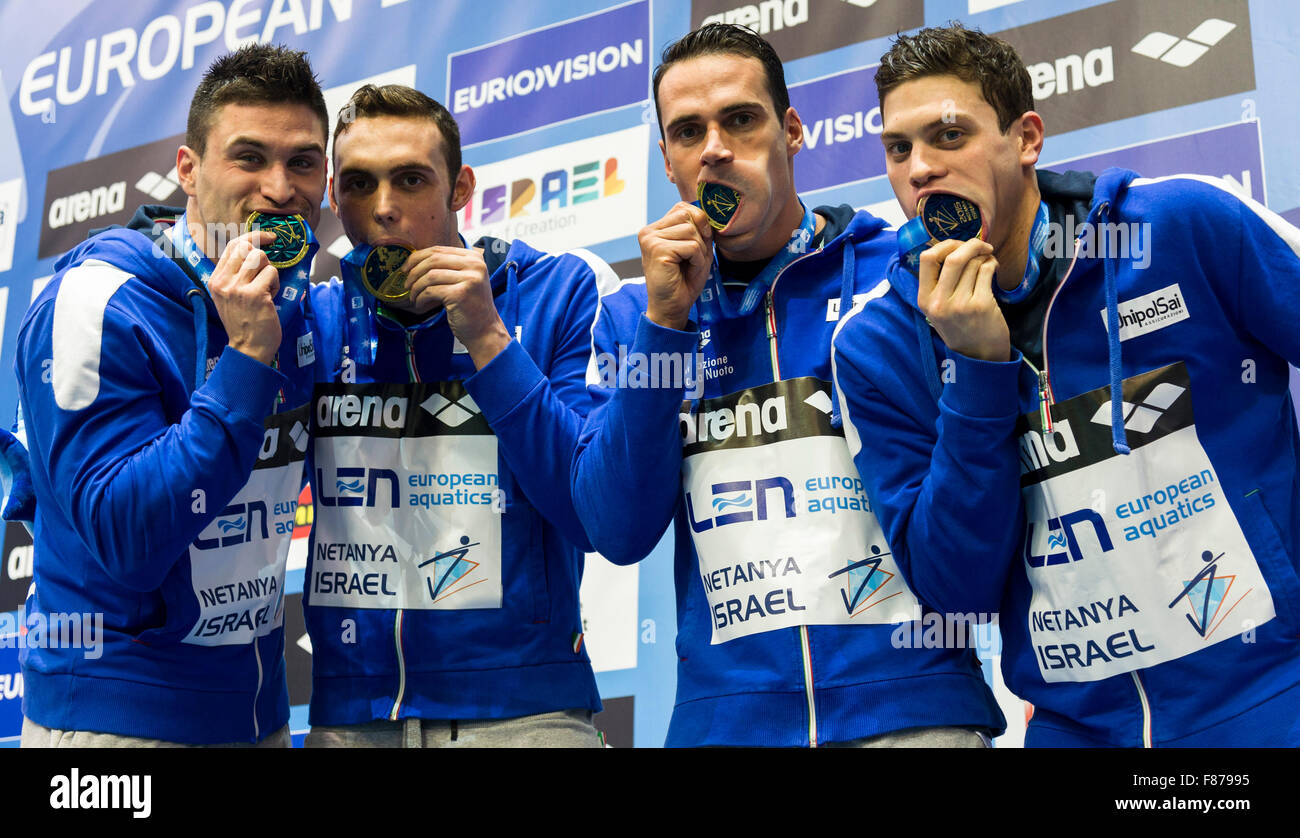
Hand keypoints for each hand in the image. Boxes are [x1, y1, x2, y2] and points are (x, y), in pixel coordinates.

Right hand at [208, 230, 280, 364]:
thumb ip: (234, 275)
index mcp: (215, 280)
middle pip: (246, 246)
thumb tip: (252, 251)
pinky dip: (276, 283)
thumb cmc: (243, 322)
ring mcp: (238, 288)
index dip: (252, 236)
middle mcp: (223, 282)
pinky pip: (272, 273)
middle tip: (271, 258)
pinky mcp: (255, 295)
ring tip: (268, 287)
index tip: (267, 237)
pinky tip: (271, 297)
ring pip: (260, 257)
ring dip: (270, 270)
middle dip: (263, 251)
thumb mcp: (229, 297)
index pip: (232, 246)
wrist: (248, 348)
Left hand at [402, 246, 510, 368]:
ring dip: (416, 287)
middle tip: (406, 284)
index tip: (406, 268)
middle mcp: (474, 265)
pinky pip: (431, 291)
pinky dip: (420, 298)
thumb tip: (415, 259)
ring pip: (430, 275)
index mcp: (474, 257)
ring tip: (413, 297)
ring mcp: (469, 279)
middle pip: (433, 260)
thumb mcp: (463, 279)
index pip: (439, 250)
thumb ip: (447, 266)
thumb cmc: (469, 307)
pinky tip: (420, 304)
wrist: (484, 330)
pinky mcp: (460, 294)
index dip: (417, 257)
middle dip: (414, 271)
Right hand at [639, 202, 712, 330]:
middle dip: (700, 237)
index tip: (697, 245)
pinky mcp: (657, 250)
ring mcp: (651, 239)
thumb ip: (700, 228)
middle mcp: (649, 231)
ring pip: (691, 230)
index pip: (684, 208)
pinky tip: (687, 270)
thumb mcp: (696, 248)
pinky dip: (697, 260)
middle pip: (688, 215)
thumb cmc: (684, 280)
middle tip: (692, 259)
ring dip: (699, 251)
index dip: (699, 223)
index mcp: (656, 228)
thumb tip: (709, 210)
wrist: (672, 307)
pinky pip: (691, 246)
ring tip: (689, 265)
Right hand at [916, 238, 1009, 362]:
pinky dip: (992, 264)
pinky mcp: (981, 305)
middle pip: (953, 257)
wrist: (979, 356)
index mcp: (924, 300)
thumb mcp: (938, 309)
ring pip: (973, 263)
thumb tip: (952, 247)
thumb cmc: (960, 327)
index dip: (944, 245)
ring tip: (988, 260)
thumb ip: (939, 283)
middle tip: (980, 245)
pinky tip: (993, 268)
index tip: (957, 245)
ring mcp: (960, 304)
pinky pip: (986, 271)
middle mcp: (939, 302)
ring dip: (984, 256)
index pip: (927, 259)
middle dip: (971, 244)